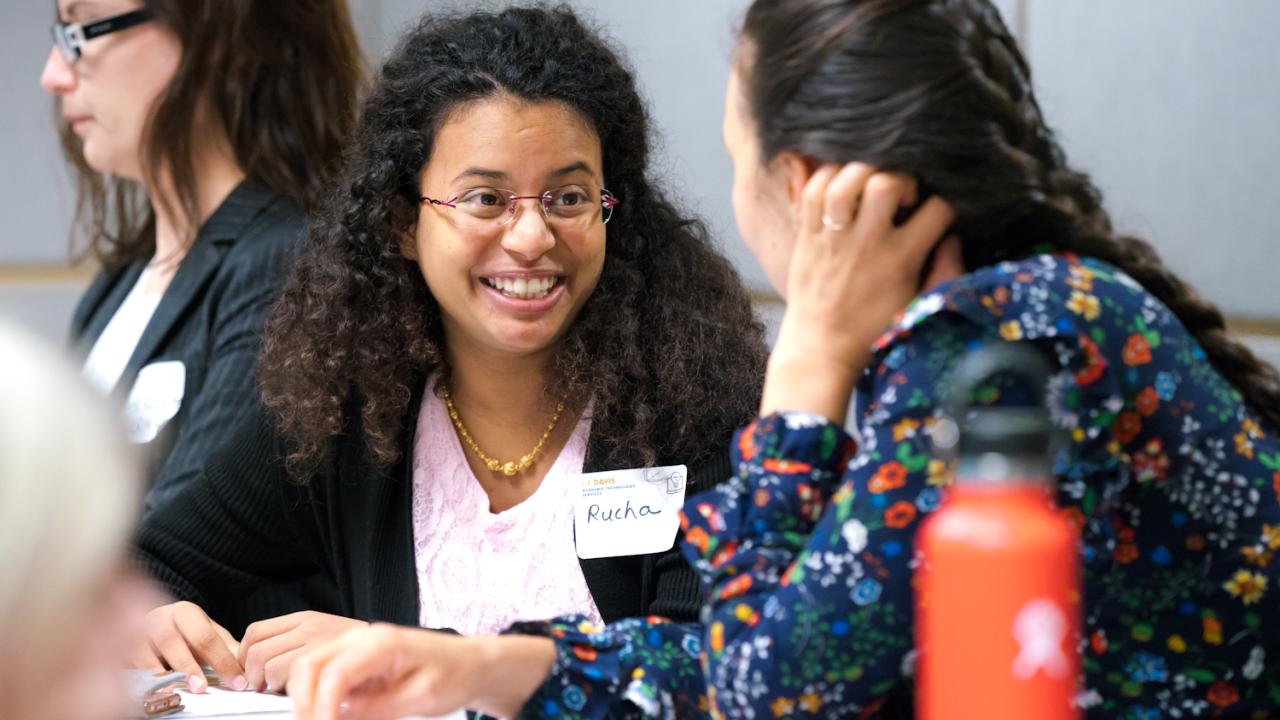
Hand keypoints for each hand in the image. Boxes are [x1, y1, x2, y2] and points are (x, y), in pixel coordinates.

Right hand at [131, 601, 244, 692]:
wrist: (148, 624)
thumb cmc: (182, 633)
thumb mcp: (206, 633)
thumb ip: (225, 647)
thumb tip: (244, 665)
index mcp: (185, 612)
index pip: (206, 637)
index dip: (222, 661)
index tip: (237, 683)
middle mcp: (157, 619)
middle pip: (171, 641)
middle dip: (187, 665)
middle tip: (201, 688)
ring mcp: (134, 633)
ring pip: (142, 651)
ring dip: (157, 672)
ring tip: (171, 690)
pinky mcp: (119, 649)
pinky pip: (124, 663)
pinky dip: (135, 677)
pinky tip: (146, 690)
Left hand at [239, 611, 367, 691]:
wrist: (396, 652)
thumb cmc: (360, 655)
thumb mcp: (324, 637)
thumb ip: (293, 644)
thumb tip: (254, 664)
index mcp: (306, 618)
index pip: (255, 633)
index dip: (244, 657)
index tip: (252, 674)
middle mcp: (309, 626)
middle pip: (255, 651)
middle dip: (252, 676)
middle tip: (264, 688)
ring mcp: (319, 643)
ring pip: (269, 668)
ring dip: (271, 687)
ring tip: (285, 693)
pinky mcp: (327, 662)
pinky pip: (290, 681)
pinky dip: (287, 694)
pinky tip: (299, 696)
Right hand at [289, 624, 555, 719]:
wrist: (473, 663)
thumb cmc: (455, 674)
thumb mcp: (421, 699)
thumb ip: (377, 708)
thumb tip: (339, 717)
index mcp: (381, 643)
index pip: (333, 674)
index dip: (321, 709)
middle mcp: (363, 638)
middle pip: (309, 665)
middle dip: (304, 703)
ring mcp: (358, 645)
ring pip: (310, 667)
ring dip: (307, 698)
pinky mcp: (358, 659)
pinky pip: (325, 674)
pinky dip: (319, 696)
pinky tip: (332, 715)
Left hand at [762, 163, 958, 421]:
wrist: (822, 347)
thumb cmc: (874, 327)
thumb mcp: (919, 305)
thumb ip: (945, 271)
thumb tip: (954, 237)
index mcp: (899, 259)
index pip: (937, 209)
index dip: (947, 203)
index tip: (940, 210)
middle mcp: (866, 243)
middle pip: (885, 182)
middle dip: (901, 178)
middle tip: (901, 197)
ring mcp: (833, 237)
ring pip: (846, 180)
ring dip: (863, 173)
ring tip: (869, 188)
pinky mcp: (807, 235)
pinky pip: (813, 189)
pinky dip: (828, 178)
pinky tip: (842, 188)